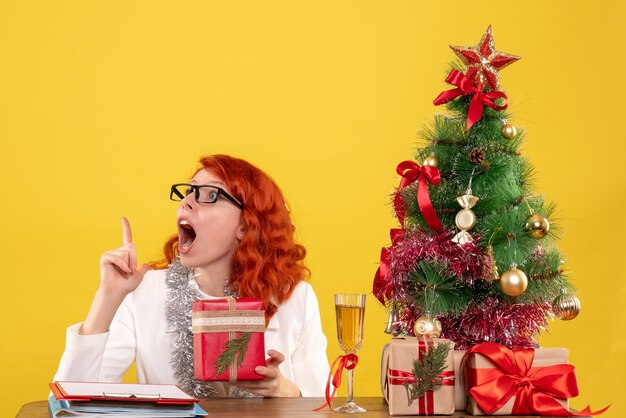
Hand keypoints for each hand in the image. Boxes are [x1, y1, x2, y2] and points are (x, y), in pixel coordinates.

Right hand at [80, 217, 148, 334]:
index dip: (125, 227)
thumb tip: (146, 264)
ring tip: (124, 272)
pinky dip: (122, 265)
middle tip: (130, 271)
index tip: (122, 217)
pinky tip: (121, 271)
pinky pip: (117, 257)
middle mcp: (118, 251)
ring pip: (125, 253)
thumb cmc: (126, 285)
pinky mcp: (105, 257)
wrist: (117, 292)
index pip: (127, 237)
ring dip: (128, 264)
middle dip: (134, 260)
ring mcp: (111, 254)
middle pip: (131, 247)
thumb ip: (143, 269)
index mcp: (126, 253)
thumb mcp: (139, 276)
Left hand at [231, 350, 300, 396]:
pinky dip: (242, 386)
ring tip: (234, 376)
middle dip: (263, 371)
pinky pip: (252, 390)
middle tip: (256, 368)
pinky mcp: (264, 393)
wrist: (279, 388)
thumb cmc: (271, 372)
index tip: (269, 351)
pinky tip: (234, 383)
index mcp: (274, 365)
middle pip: (270, 373)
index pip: (279, 358)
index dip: (275, 354)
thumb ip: (262, 357)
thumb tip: (244, 347)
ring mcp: (270, 386)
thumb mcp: (270, 363)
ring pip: (258, 384)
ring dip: (245, 380)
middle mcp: (274, 376)